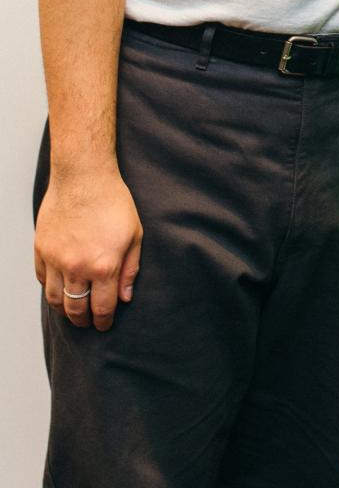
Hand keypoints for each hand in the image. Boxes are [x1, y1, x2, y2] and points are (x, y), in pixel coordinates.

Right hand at [34, 168, 142, 331]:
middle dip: (84, 321)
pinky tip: (59, 288)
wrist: (84, 176)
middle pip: (76, 310)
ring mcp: (55, 260)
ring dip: (64, 310)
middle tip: (89, 322)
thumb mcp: (134, 234)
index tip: (105, 325)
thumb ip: (130, 269)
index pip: (102, 308)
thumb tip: (125, 297)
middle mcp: (77, 268)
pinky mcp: (41, 249)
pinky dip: (49, 288)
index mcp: (104, 266)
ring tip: (73, 311)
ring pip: (55, 299)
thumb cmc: (113, 202)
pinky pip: (41, 279)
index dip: (104, 321)